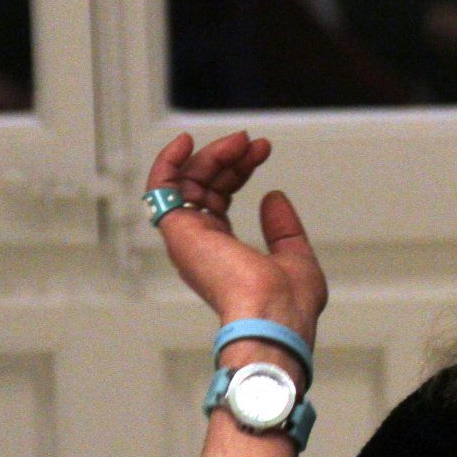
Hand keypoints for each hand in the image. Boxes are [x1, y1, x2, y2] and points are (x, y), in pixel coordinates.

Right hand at [145, 132, 327, 346]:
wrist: (275, 315)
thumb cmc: (289, 303)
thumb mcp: (296, 257)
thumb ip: (283, 229)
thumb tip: (274, 197)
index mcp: (223, 254)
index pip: (220, 199)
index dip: (238, 171)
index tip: (261, 150)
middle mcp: (200, 247)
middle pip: (202, 187)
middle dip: (228, 159)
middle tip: (253, 143)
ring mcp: (187, 239)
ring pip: (186, 183)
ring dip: (211, 155)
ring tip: (240, 141)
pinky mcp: (178, 232)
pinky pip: (160, 190)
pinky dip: (168, 163)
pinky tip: (187, 142)